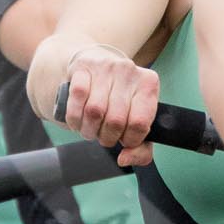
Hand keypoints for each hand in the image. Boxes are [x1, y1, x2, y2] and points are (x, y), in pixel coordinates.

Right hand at [58, 47, 157, 166]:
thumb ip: (141, 148)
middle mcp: (129, 71)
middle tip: (104, 136)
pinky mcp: (84, 66)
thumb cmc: (120, 98)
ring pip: (94, 111)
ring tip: (91, 130)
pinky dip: (74, 117)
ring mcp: (106, 67)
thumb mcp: (137, 119)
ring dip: (89, 130)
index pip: (140, 124)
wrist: (98, 64)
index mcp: (148, 84)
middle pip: (115, 121)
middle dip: (107, 138)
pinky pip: (77, 97)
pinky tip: (78, 120)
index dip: (130, 140)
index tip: (124, 139)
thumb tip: (124, 159)